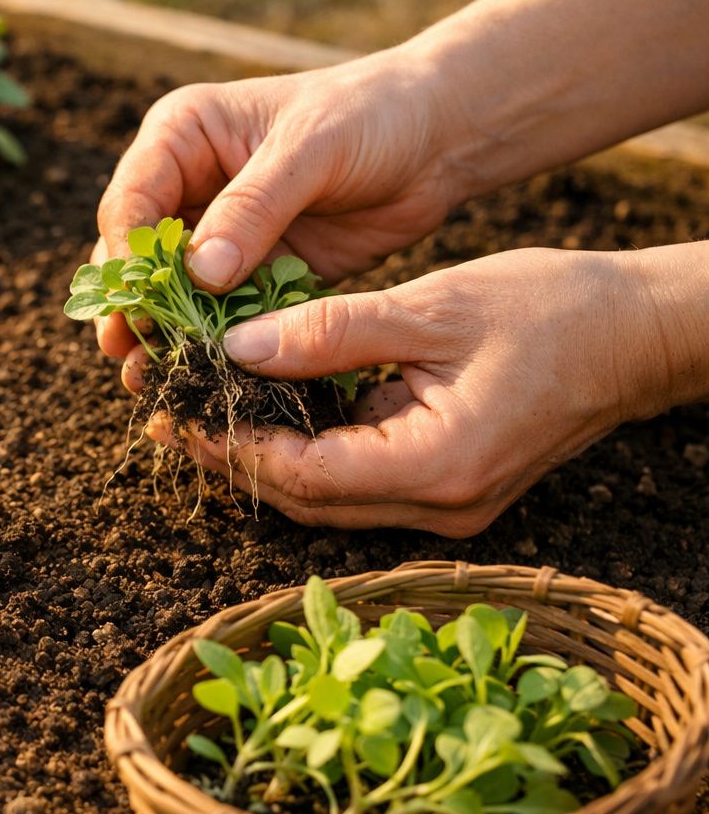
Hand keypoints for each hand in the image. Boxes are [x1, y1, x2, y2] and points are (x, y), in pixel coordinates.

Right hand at [93, 53, 466, 388]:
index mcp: (182, 136)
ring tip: (149, 377)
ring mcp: (218, 234)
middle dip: (132, 304)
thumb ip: (253, 207)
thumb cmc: (372, 115)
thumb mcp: (311, 147)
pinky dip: (212, 344)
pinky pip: (220, 314)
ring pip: (170, 292)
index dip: (129, 255)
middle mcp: (187, 185)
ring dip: (162, 333)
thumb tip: (199, 273)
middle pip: (137, 255)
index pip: (132, 201)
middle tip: (126, 351)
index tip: (138, 303)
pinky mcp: (253, 273)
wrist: (437, 140)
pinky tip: (203, 377)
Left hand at [148, 247, 691, 535]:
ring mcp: (447, 506)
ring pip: (328, 496)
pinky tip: (271, 410)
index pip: (303, 472)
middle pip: (307, 498)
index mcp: (437, 466)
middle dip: (235, 456)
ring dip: (266, 455)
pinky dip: (311, 449)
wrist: (641, 334)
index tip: (176, 409)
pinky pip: (359, 480)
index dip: (231, 444)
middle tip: (172, 411)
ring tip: (204, 410)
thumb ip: (331, 330)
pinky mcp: (449, 488)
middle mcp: (439, 507)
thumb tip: (236, 346)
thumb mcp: (433, 306)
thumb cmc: (554, 309)